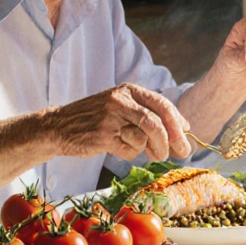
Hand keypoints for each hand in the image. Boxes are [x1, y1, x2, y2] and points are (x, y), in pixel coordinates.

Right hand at [47, 83, 191, 161]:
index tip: (187, 135)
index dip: (178, 122)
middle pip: (157, 122)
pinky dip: (131, 153)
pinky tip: (119, 148)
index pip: (162, 105)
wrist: (58, 127)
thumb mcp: (120, 107)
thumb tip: (184, 128)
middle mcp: (120, 100)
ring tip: (150, 153)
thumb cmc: (95, 119)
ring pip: (145, 137)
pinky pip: (129, 150)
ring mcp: (110, 118)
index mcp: (129, 90)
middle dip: (173, 140)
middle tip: (181, 153)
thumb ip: (147, 114)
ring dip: (152, 150)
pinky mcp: (102, 135)